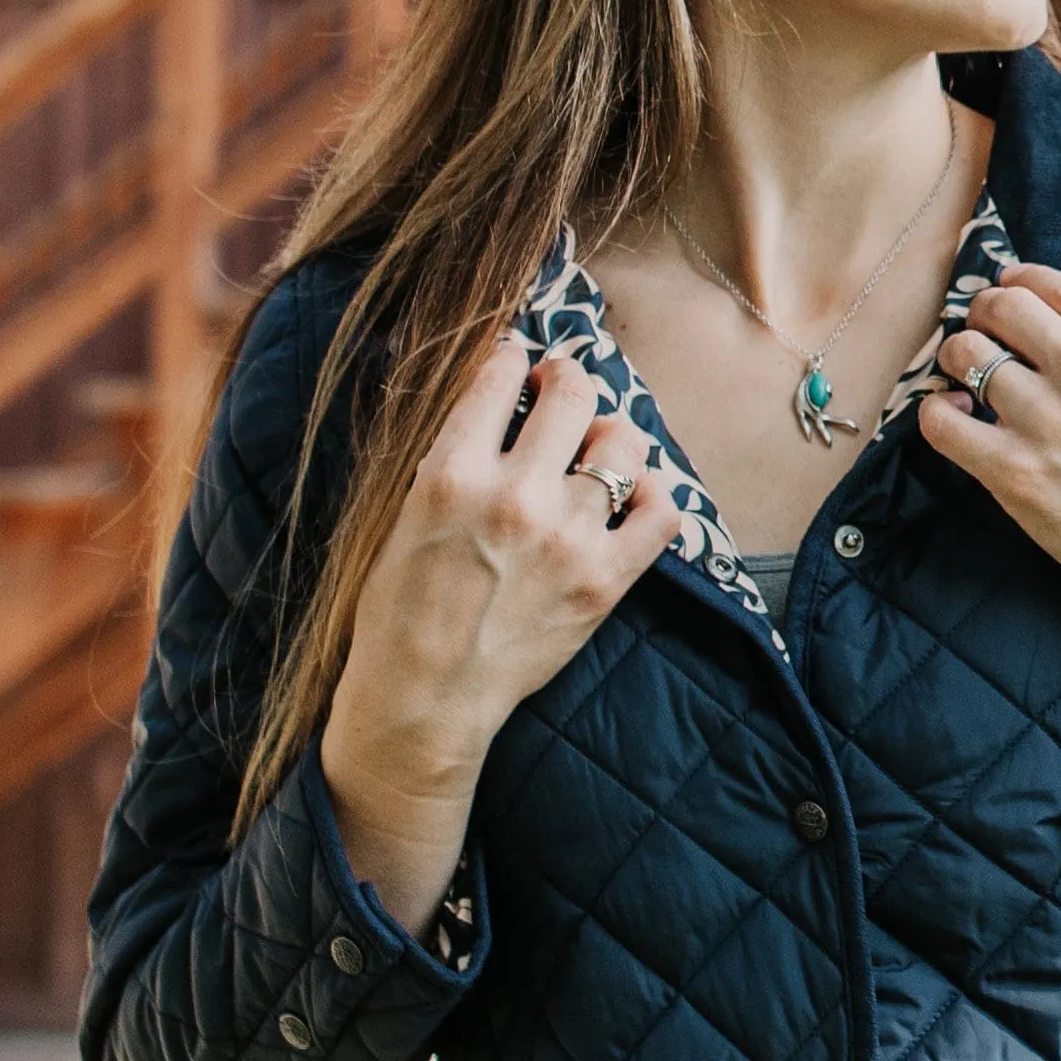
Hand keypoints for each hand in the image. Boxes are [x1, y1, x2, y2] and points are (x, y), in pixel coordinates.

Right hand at [321, 342, 683, 931]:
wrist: (422, 700)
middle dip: (569, 383)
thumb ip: (451, 454)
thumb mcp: (402, 514)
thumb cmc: (398, 610)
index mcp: (451, 472)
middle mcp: (514, 496)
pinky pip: (662, 511)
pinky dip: (654, 496)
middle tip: (563, 394)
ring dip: (612, 439)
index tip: (519, 366)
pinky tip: (632, 500)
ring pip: (624, 444)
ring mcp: (566, 538)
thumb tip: (496, 395)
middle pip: (574, 394)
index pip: (500, 373)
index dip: (514, 360)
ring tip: (596, 454)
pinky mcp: (604, 581)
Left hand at [918, 262, 1060, 779]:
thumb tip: (1054, 313)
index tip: (1008, 287)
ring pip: (966, 353)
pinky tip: (955, 417)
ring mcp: (1046, 418)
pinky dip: (937, 410)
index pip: (1057, 285)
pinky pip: (940, 418)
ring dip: (958, 359)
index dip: (1021, 282)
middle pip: (1003, 306)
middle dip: (983, 313)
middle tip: (980, 331)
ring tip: (964, 376)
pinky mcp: (1012, 469)